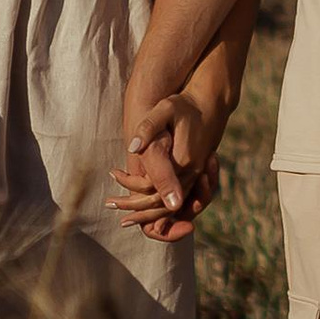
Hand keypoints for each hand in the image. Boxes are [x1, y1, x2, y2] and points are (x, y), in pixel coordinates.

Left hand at [112, 91, 223, 239]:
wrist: (210, 103)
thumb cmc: (184, 105)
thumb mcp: (165, 109)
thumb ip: (149, 127)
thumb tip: (132, 147)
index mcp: (183, 160)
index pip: (153, 187)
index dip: (130, 189)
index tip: (112, 180)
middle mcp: (191, 173)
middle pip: (160, 203)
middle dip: (135, 209)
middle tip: (109, 203)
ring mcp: (195, 176)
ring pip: (170, 206)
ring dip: (146, 213)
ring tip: (123, 214)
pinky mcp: (196, 175)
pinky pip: (177, 199)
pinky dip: (159, 206)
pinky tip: (143, 206)